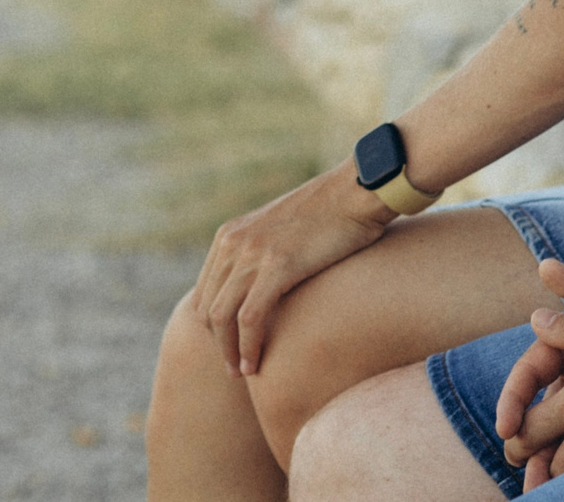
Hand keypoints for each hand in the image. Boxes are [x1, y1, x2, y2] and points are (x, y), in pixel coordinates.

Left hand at [193, 163, 392, 375]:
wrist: (358, 191)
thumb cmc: (332, 214)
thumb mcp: (283, 230)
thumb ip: (264, 254)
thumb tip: (264, 286)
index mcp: (230, 234)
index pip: (205, 292)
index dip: (213, 326)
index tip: (229, 348)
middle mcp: (234, 242)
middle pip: (208, 307)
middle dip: (217, 343)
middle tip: (234, 369)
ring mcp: (253, 252)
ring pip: (222, 316)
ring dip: (229, 351)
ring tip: (244, 372)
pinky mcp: (277, 265)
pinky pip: (250, 318)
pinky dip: (249, 347)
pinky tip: (256, 365)